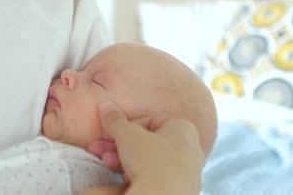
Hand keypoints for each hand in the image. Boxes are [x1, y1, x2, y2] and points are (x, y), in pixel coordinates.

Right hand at [82, 101, 205, 194]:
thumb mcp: (128, 134)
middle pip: (147, 143)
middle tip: (102, 147)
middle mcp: (190, 150)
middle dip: (120, 144)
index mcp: (183, 129)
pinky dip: (135, 176)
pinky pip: (153, 179)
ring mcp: (185, 173)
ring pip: (148, 162)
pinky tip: (122, 179)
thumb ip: (116, 120)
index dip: (128, 125)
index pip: (152, 120)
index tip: (112, 130)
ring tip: (107, 162)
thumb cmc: (151, 159)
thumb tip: (106, 106)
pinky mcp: (177, 190)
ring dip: (123, 160)